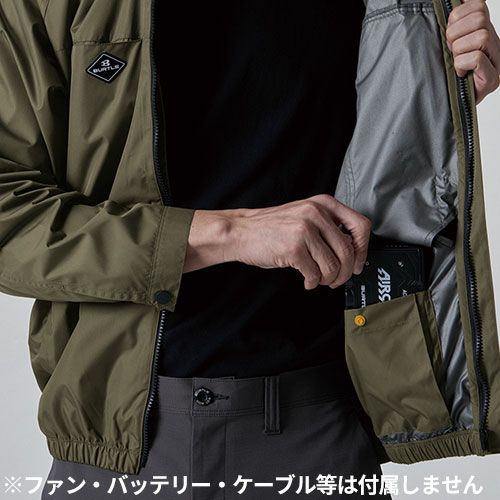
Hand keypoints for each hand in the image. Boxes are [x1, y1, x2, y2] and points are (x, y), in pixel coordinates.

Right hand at [185, 194, 371, 289]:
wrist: (242, 232)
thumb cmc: (272, 228)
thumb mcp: (304, 216)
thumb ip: (328, 227)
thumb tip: (353, 253)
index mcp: (323, 204)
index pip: (360, 226)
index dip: (363, 249)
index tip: (357, 262)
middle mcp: (316, 213)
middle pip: (347, 251)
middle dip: (344, 273)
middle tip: (336, 280)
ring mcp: (304, 230)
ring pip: (332, 266)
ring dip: (328, 280)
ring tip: (318, 280)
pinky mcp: (293, 248)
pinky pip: (315, 274)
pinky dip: (312, 283)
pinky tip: (306, 281)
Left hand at [446, 0, 499, 103]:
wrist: (447, 108)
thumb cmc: (444, 76)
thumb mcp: (444, 45)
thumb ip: (451, 24)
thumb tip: (453, 2)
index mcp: (485, 31)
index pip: (478, 4)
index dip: (457, 15)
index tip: (449, 33)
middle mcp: (495, 44)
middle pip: (480, 18)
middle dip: (456, 33)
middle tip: (450, 50)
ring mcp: (496, 62)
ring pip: (481, 35)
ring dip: (459, 50)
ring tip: (455, 62)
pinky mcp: (493, 79)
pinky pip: (477, 57)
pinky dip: (463, 63)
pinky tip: (460, 72)